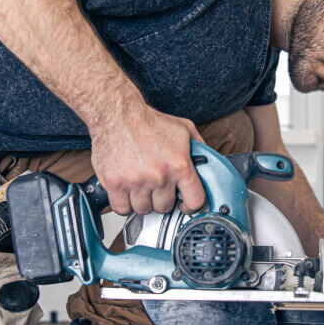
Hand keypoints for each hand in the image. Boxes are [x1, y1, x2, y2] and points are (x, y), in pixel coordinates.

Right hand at [90, 106, 205, 215]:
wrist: (117, 115)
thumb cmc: (148, 122)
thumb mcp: (183, 129)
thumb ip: (199, 147)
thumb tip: (208, 161)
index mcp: (179, 164)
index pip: (194, 200)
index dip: (191, 206)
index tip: (185, 205)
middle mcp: (159, 175)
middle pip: (164, 207)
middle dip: (161, 199)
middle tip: (157, 187)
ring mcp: (136, 181)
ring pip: (143, 209)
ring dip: (142, 201)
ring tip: (140, 186)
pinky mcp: (115, 183)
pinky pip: (122, 209)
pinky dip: (123, 204)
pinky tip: (126, 192)